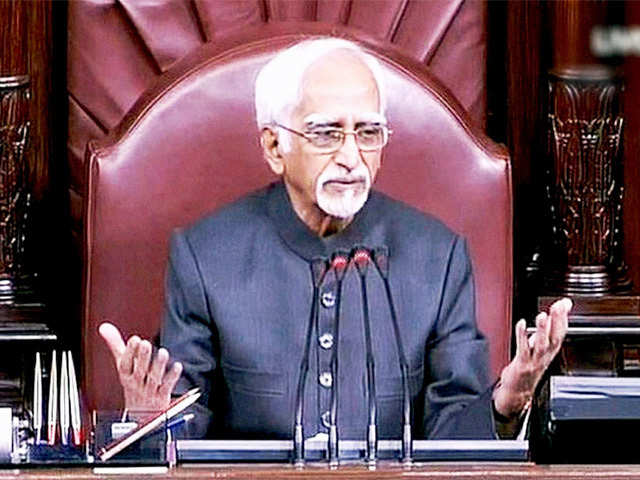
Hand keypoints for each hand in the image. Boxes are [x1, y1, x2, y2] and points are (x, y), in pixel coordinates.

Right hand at [99, 322, 182, 411]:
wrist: (139, 415)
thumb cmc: (132, 382)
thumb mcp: (123, 364)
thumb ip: (115, 344)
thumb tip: (104, 326)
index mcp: (126, 375)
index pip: (125, 364)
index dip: (129, 352)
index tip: (135, 339)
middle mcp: (136, 383)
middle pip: (139, 371)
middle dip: (142, 357)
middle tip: (146, 343)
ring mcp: (149, 391)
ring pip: (153, 379)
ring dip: (158, 365)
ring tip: (163, 352)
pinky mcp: (161, 397)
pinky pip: (166, 387)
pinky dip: (172, 377)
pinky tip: (177, 366)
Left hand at [493, 297, 571, 417]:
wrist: (519, 390)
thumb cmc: (529, 366)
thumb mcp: (541, 347)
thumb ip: (546, 329)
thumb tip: (554, 312)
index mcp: (551, 350)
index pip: (561, 332)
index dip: (563, 317)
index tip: (565, 302)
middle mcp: (545, 355)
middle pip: (555, 337)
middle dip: (557, 321)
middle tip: (559, 306)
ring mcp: (534, 360)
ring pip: (541, 345)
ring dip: (542, 330)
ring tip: (543, 315)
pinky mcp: (522, 365)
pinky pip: (523, 350)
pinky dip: (522, 336)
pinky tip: (521, 324)